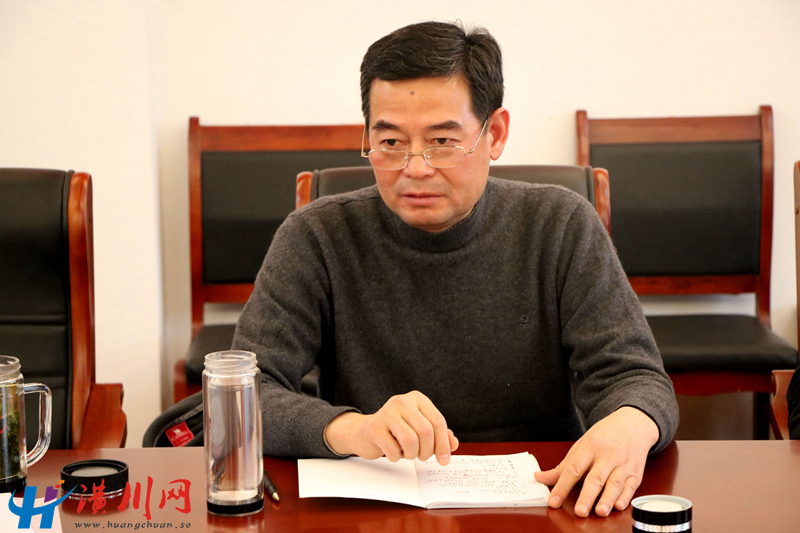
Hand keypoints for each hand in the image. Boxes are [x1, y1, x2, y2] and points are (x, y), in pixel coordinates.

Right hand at [324, 391, 458, 464]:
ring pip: (411, 440)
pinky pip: (393, 449)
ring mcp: (387, 412)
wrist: (365, 433)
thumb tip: (452, 444)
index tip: (444, 459)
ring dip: (412, 455)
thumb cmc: (396, 432)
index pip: (438, 421)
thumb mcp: (420, 430)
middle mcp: (402, 401)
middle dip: (427, 451)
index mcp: (417, 399)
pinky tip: (393, 452)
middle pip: (426, 431)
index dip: (443, 443)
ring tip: (408, 454)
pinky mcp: (374, 427)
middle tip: (422, 457)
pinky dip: (397, 457)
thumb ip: (439, 435)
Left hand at [533, 407, 658, 517]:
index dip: (563, 486)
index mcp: (590, 447)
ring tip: (600, 511)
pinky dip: (625, 497)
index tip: (554, 500)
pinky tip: (619, 505)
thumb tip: (540, 478)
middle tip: (579, 511)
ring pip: (615, 483)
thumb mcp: (581, 446)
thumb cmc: (604, 437)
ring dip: (607, 499)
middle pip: (595, 477)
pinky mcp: (635, 473)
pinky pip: (631, 486)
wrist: (632, 424)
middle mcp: (607, 456)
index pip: (573, 468)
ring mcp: (623, 464)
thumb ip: (563, 466)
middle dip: (587, 496)